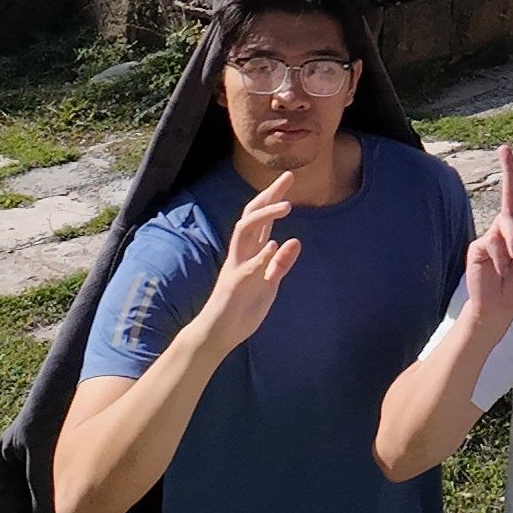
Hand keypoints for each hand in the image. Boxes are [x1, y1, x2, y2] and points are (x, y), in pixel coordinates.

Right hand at [197, 173, 300, 354]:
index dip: (274, 197)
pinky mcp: (233, 286)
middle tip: (287, 177)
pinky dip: (260, 256)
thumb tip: (294, 241)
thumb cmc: (242, 309)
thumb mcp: (268, 285)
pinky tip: (273, 245)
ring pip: (244, 232)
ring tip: (286, 207)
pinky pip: (246, 268)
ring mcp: (235, 268)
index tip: (288, 178)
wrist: (218, 335)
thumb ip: (280, 265)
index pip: (261, 219)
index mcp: (250, 253)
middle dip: (268, 195)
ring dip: (264, 216)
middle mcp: (241, 255)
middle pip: (250, 216)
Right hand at [464, 144, 512, 334]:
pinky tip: (499, 270)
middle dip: (508, 171)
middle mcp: (510, 230)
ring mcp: (494, 235)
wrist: (495, 308)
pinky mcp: (480, 244)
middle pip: (510, 196)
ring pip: (508, 225)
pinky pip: (494, 242)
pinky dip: (501, 258)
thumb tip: (512, 230)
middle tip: (504, 148)